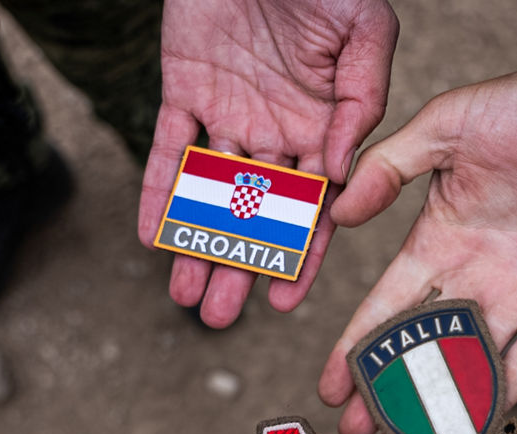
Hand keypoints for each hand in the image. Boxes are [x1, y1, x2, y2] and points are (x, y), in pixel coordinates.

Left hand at [138, 0, 398, 327]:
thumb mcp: (364, 32)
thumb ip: (360, 104)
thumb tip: (337, 178)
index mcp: (323, 128)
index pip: (312, 209)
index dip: (298, 257)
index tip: (282, 302)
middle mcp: (276, 132)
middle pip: (256, 215)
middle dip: (239, 267)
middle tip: (218, 318)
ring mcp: (228, 114)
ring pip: (211, 195)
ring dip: (198, 245)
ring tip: (184, 296)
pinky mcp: (184, 90)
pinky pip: (168, 150)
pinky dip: (159, 191)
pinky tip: (152, 235)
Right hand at [318, 25, 516, 433]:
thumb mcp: (451, 122)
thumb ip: (392, 166)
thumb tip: (339, 211)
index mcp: (442, 237)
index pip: (388, 305)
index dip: (357, 347)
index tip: (330, 386)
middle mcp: (477, 275)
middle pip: (421, 348)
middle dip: (386, 391)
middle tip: (355, 431)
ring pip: (468, 366)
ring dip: (434, 408)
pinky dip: (498, 401)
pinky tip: (468, 432)